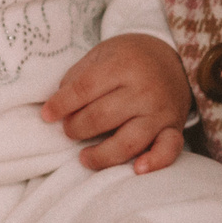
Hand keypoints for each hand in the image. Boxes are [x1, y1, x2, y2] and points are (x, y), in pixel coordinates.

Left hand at [43, 33, 189, 173]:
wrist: (175, 60)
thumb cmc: (131, 58)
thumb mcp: (103, 53)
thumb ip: (79, 76)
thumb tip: (57, 105)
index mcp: (123, 65)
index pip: (84, 89)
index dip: (61, 105)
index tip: (47, 115)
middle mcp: (144, 90)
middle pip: (101, 117)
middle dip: (76, 128)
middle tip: (69, 130)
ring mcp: (160, 112)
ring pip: (128, 141)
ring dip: (101, 155)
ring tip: (85, 157)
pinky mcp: (174, 128)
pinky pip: (168, 150)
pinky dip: (154, 162)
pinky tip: (136, 169)